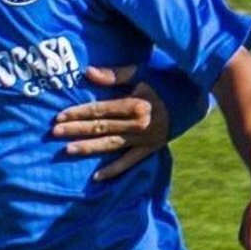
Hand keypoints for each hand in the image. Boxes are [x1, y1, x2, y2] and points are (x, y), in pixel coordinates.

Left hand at [49, 65, 168, 180]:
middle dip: (77, 130)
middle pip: (101, 127)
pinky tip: (97, 177)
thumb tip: (88, 73)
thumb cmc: (166, 80)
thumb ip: (115, 75)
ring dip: (89, 148)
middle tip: (55, 133)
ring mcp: (144, 139)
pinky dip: (114, 170)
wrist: (196, 97)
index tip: (60, 116)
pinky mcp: (151, 148)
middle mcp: (138, 123)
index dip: (79, 113)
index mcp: (134, 103)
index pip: (100, 110)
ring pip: (111, 145)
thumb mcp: (142, 72)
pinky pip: (130, 162)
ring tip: (69, 150)